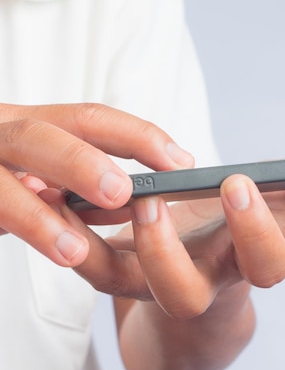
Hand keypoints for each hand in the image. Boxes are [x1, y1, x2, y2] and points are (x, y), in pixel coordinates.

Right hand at [0, 103, 193, 265]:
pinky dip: (8, 224)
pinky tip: (34, 251)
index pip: (88, 118)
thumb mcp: (29, 169)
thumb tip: (131, 198)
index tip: (181, 160)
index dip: (137, 135)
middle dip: (83, 162)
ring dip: (36, 216)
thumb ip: (70, 180)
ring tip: (75, 251)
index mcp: (25, 122)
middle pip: (41, 134)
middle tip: (124, 192)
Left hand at [48, 139, 284, 369]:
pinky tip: (63, 189)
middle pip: (181, 293)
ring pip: (122, 284)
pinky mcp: (111, 274)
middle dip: (166, 249)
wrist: (192, 295)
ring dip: (92, 236)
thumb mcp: (276, 215)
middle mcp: (196, 286)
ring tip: (99, 188)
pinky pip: (86, 262)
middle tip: (155, 195)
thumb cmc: (236, 245)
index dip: (256, 231)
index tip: (241, 183)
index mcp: (242, 267)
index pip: (265, 267)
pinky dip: (72, 229)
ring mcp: (147, 286)